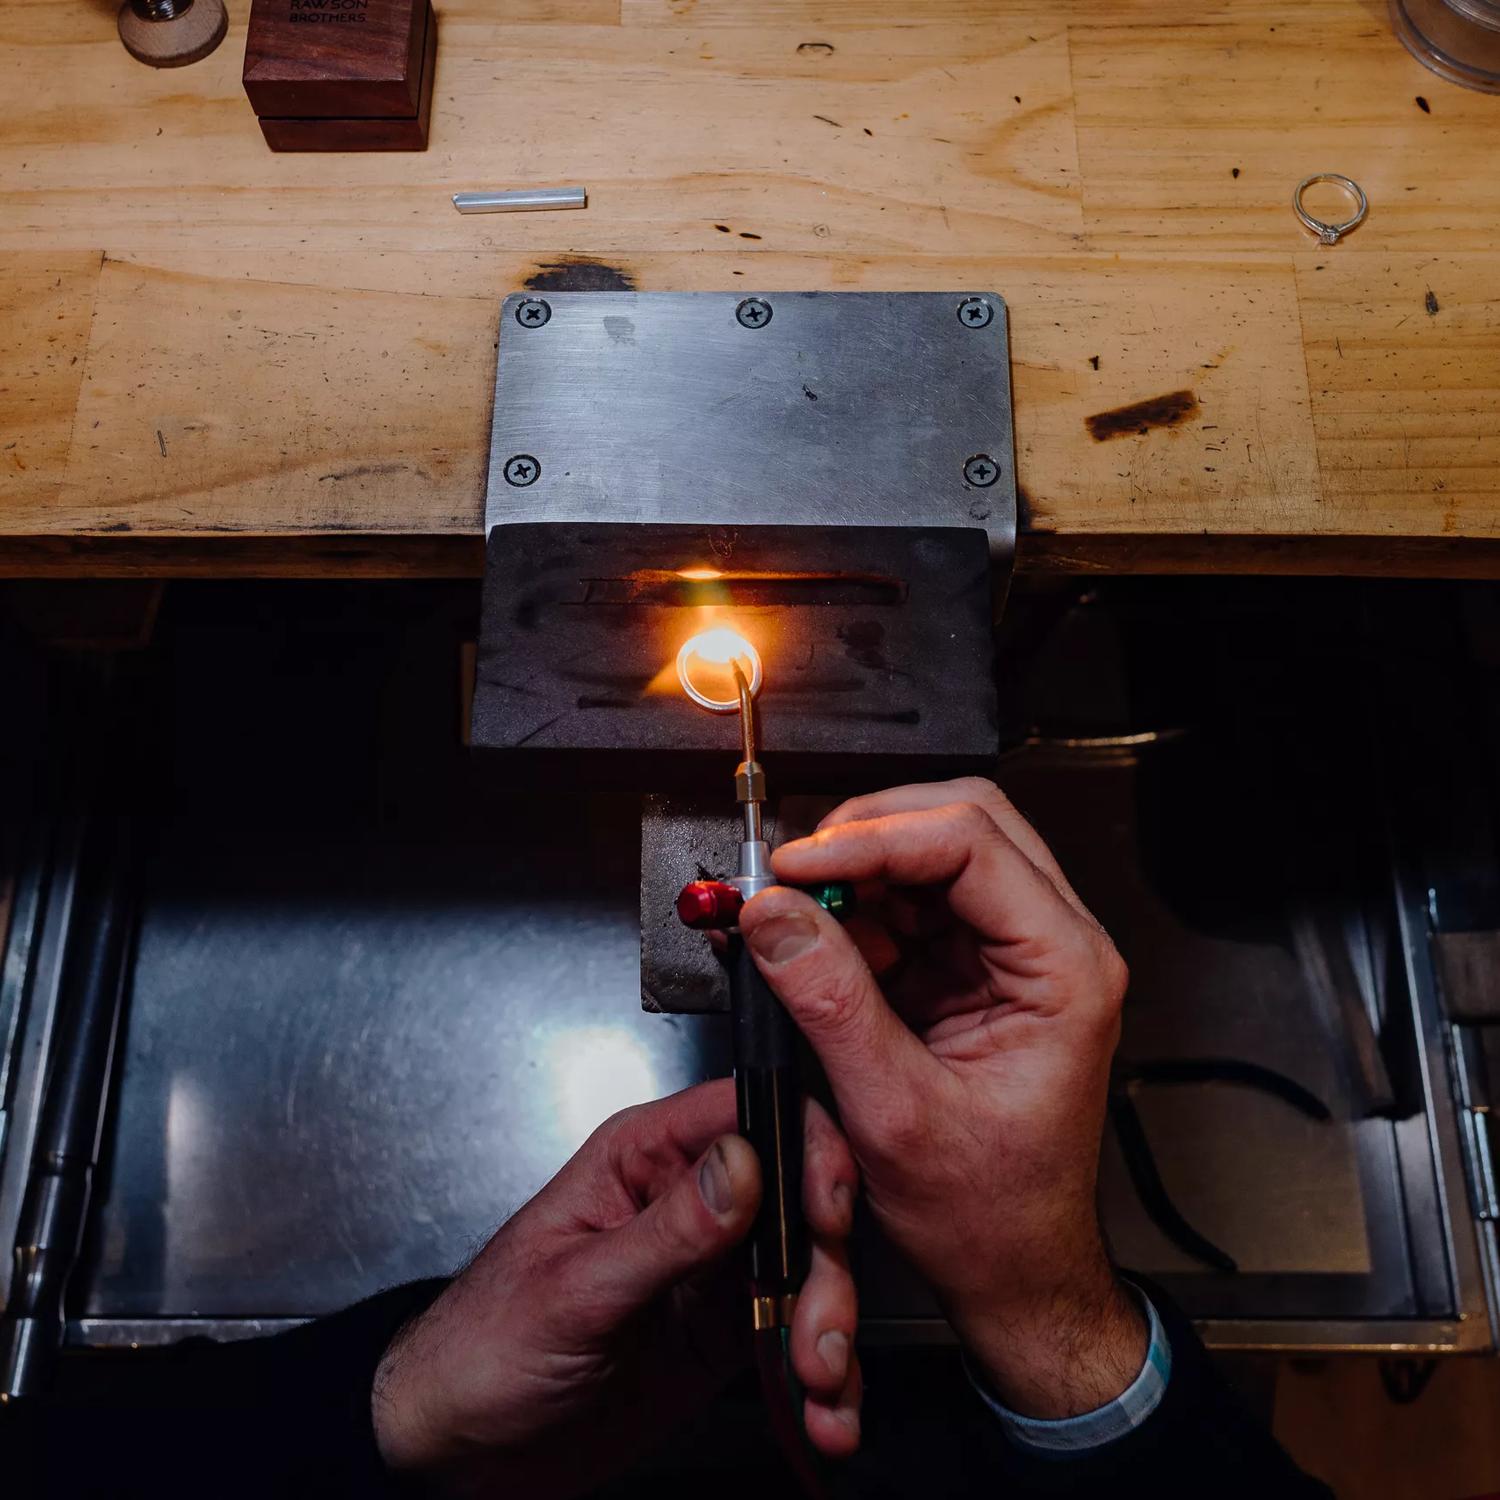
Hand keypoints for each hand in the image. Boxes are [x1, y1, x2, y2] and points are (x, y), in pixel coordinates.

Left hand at [371, 1079, 859, 1496]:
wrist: (464, 1450)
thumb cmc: (483, 1345)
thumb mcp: (577, 1289)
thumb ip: (667, 1230)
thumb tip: (744, 1162)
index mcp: (644, 1157)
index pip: (749, 1110)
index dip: (805, 1147)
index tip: (825, 1209)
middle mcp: (689, 1200)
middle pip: (798, 1193)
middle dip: (825, 1261)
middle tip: (821, 1325)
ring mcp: (714, 1266)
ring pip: (810, 1266)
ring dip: (830, 1325)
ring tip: (819, 1383)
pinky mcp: (726, 1329)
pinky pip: (797, 1332)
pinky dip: (824, 1374)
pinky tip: (822, 1411)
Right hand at [739, 778, 1144, 1419]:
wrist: (1014, 1268)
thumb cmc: (990, 1213)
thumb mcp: (895, 1112)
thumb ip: (831, 1004)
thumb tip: (775, 914)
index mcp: (1066, 970)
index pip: (972, 844)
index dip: (874, 838)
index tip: (796, 864)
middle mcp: (1051, 945)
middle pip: (962, 824)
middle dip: (867, 834)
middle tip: (791, 869)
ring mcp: (1012, 953)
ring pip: (931, 856)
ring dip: (853, 872)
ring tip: (788, 911)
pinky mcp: (971, 970)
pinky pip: (908, 907)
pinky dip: (851, 911)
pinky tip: (809, 941)